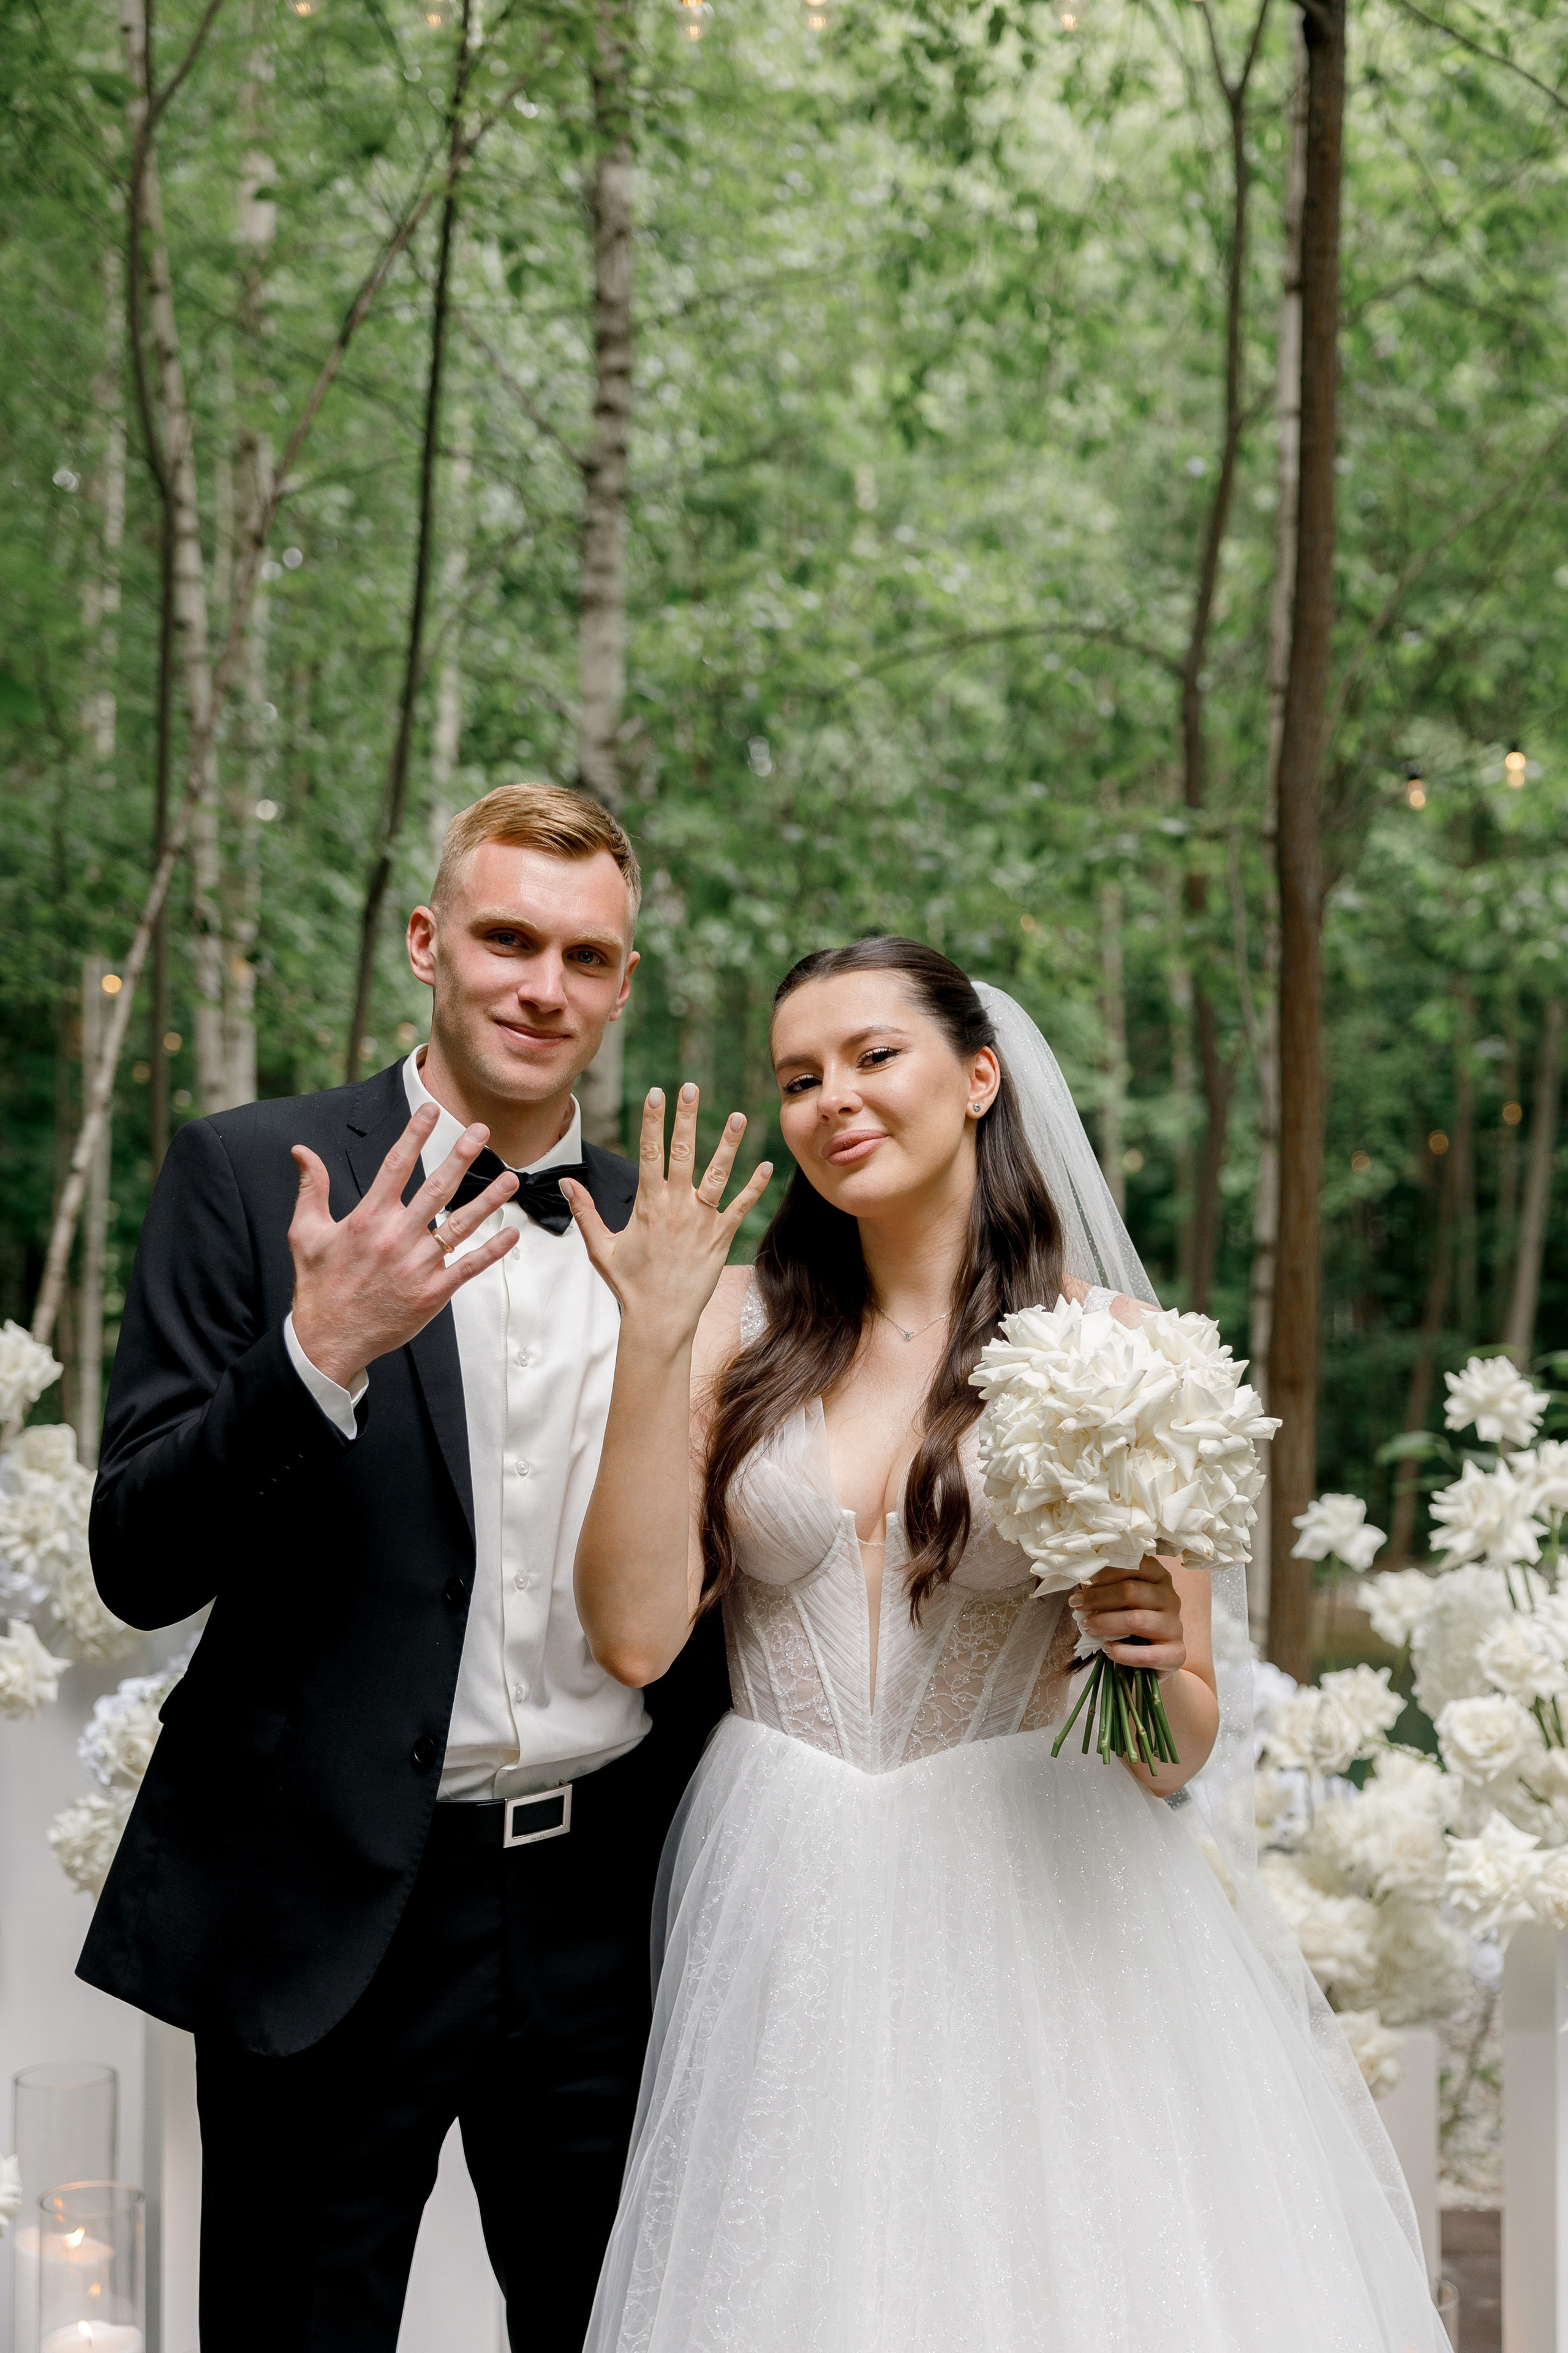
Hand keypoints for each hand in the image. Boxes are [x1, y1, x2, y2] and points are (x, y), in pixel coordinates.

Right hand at [289, 1105, 521, 1387]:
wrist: (329, 1340)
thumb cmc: (318, 1285)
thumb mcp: (305, 1233)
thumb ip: (310, 1189)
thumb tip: (302, 1151)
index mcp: (367, 1219)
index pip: (395, 1165)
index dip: (415, 1135)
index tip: (432, 1110)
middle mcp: (395, 1237)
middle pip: (436, 1188)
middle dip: (461, 1156)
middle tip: (481, 1130)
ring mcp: (417, 1266)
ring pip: (460, 1225)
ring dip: (488, 1200)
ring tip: (511, 1178)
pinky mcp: (432, 1293)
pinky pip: (469, 1267)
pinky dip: (492, 1251)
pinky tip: (511, 1233)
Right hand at [562, 1083, 771, 1342]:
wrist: (659, 1319)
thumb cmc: (629, 1284)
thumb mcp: (600, 1247)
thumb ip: (585, 1212)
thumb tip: (567, 1182)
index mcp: (647, 1204)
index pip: (649, 1152)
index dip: (653, 1121)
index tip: (656, 1093)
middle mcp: (675, 1207)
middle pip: (681, 1153)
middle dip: (686, 1118)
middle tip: (691, 1087)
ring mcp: (701, 1221)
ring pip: (717, 1174)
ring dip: (728, 1144)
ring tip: (739, 1116)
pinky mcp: (720, 1238)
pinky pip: (741, 1207)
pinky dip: (754, 1187)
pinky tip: (766, 1166)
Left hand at [1069, 1556, 1185, 1678]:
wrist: (1155, 1657)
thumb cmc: (1132, 1620)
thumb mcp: (1122, 1600)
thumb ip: (1109, 1588)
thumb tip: (1082, 1580)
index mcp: (1159, 1577)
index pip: (1136, 1565)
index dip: (1107, 1571)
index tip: (1084, 1579)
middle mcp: (1171, 1598)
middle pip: (1132, 1591)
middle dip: (1098, 1597)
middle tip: (1076, 1604)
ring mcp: (1175, 1625)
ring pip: (1137, 1620)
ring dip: (1106, 1622)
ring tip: (1086, 1626)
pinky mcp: (1176, 1652)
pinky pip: (1148, 1654)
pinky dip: (1123, 1652)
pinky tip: (1107, 1649)